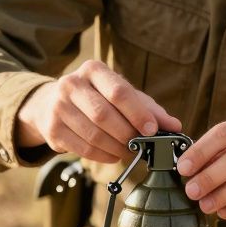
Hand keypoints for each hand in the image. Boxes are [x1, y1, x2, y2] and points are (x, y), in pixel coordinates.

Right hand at [16, 60, 180, 163]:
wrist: (51, 103)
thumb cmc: (96, 98)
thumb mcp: (121, 95)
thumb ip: (149, 109)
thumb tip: (175, 126)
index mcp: (93, 70)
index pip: (118, 91)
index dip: (138, 113)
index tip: (153, 131)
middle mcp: (71, 84)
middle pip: (104, 115)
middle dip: (127, 135)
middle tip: (142, 147)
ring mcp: (58, 107)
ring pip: (94, 135)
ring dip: (117, 149)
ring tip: (130, 153)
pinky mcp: (52, 129)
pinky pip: (83, 149)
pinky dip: (104, 156)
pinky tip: (113, 155)